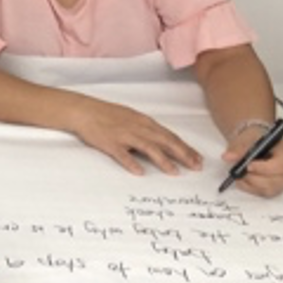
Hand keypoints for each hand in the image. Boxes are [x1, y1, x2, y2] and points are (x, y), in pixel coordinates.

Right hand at [61, 94, 201, 175]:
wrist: (85, 110)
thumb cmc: (107, 114)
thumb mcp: (131, 118)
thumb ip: (146, 130)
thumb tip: (162, 143)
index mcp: (144, 122)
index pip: (170, 136)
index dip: (185, 148)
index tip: (197, 158)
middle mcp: (138, 127)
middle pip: (165, 141)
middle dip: (182, 154)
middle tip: (195, 166)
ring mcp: (124, 135)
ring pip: (148, 147)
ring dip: (163, 160)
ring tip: (175, 171)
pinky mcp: (110, 143)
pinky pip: (122, 154)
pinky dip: (131, 163)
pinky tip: (140, 172)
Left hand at [220, 134, 282, 198]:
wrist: (257, 144)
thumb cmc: (256, 139)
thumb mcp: (248, 137)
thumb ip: (239, 147)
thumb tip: (228, 157)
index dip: (265, 168)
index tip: (249, 166)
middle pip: (278, 179)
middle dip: (256, 177)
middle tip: (241, 172)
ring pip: (271, 189)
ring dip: (252, 184)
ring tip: (240, 175)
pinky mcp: (278, 188)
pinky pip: (265, 193)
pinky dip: (251, 188)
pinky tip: (243, 180)